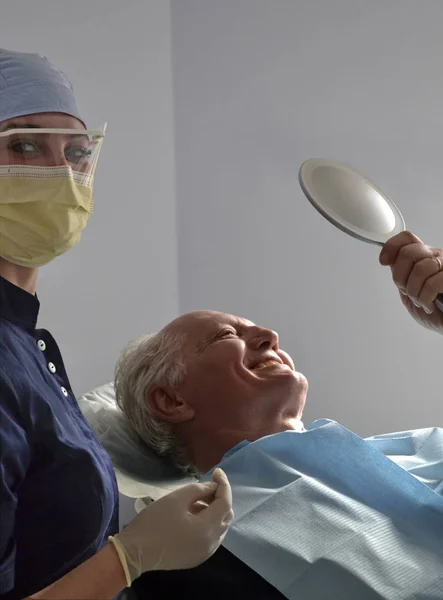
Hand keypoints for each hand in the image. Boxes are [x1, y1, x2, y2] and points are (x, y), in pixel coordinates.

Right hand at [109, 468, 233, 584]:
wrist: (135, 553)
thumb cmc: (155, 523)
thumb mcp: (176, 499)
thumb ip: (198, 490)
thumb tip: (213, 487)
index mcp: (207, 529)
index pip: (225, 503)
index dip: (223, 485)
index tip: (217, 472)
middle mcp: (212, 544)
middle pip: (226, 516)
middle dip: (220, 498)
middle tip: (207, 486)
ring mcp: (205, 553)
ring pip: (220, 527)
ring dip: (214, 511)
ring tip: (196, 500)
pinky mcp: (196, 558)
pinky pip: (211, 537)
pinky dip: (208, 523)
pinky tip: (193, 516)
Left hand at [379, 231, 442, 333]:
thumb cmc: (433, 312)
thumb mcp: (409, 293)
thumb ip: (401, 276)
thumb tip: (388, 259)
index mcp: (423, 258)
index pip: (407, 238)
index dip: (392, 247)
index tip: (384, 261)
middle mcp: (436, 258)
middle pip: (408, 252)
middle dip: (400, 276)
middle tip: (406, 291)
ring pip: (421, 268)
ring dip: (414, 291)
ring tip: (420, 301)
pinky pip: (434, 282)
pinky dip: (425, 297)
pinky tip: (429, 304)